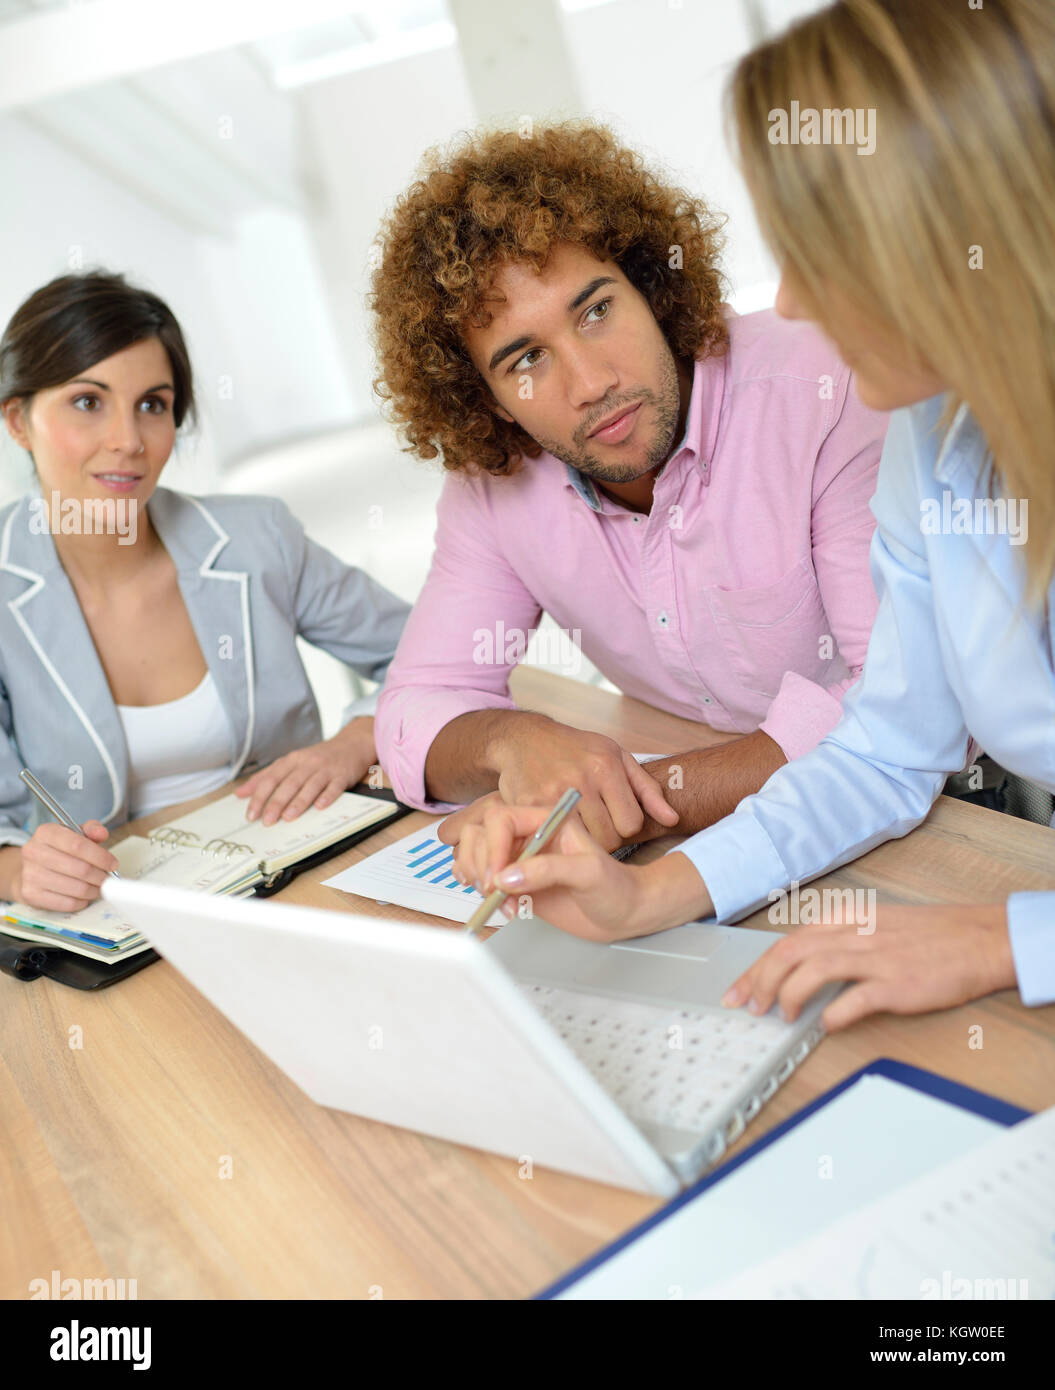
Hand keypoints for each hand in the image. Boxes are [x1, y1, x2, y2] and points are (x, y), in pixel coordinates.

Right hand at [12, 820, 116, 912]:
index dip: (100, 856)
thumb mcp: (74, 834)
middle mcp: (34, 852)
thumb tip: (101, 833)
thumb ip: (91, 830)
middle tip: (107, 879)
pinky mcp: (31, 895)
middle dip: (100, 876)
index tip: (112, 864)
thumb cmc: (58, 851)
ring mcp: (30, 874)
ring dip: (93, 890)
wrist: (31, 870)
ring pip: (76, 888)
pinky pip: (67, 903)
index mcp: (45, 833)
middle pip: (80, 869)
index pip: (78, 845)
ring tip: (97, 887)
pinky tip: (83, 896)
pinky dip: (81, 902)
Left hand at [235, 717, 376, 824]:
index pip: (271, 778)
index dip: (259, 796)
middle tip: (267, 821)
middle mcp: (307, 763)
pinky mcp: (342, 775)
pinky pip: (334, 787)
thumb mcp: (290, 763)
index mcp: (292, 760)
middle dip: (276, 803)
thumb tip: (240, 793)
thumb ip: (266, 777)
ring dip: (299, 802)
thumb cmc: (317, 758)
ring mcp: (326, 769)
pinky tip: (320, 807)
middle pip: (289, 783)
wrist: (351, 745)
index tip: (251, 814)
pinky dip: (327, 796)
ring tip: (288, 817)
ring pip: (310, 785)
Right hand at [449, 802, 710, 941]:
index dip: (493, 845)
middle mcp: (530, 835)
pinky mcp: (517, 881)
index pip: (502, 818)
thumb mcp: (589, 873)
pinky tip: (490, 900)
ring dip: (476, 876)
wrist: (625, 912)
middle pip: (481, 833)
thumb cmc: (617, 887)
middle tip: (493, 892)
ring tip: (498, 902)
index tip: (498, 877)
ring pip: (476, 852)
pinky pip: (482, 875)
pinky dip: (476, 886)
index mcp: (547, 819)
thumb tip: (506, 878)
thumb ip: (548, 870)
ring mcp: (521, 858)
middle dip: (480, 862)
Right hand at [484, 718, 678, 850]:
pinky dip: (559, 838)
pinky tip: (558, 827)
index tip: (613, 818)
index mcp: (606, 766)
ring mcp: (554, 794)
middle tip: (594, 825)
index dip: (624, 825)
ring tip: (578, 826)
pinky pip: (556, 839)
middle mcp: (581, 780)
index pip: (631, 823)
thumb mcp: (616, 757)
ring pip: (584, 843)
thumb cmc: (576, 749)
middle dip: (605, 836)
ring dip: (583, 840)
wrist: (524, 739)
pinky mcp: (531, 806)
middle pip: (609, 839)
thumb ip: (647, 790)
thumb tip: (673, 819)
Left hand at [721, 903, 1016, 1031]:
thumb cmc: (927, 935)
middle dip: (760, 981)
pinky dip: (835, 1012)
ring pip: (815, 969)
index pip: (786, 942)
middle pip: (791, 953)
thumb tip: (799, 969)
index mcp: (846, 920)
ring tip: (781, 1015)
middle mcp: (855, 935)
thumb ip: (836, 942)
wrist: (978, 938)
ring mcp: (877, 958)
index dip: (756, 968)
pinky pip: (857, 998)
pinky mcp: (898, 983)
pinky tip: (826, 1024)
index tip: (738, 990)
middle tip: (747, 1006)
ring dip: (790, 994)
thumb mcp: (873, 925)